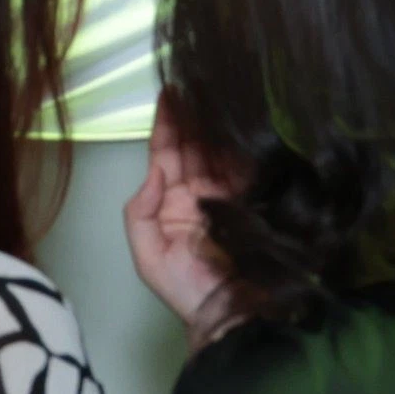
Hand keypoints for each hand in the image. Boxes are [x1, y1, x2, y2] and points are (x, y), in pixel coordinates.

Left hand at [126, 103, 247, 348]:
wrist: (231, 316)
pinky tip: (241, 117)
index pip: (166, 153)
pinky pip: (247, 162)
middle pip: (193, 143)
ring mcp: (228, 191)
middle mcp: (198, 190)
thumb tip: (154, 169)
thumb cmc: (187, 290)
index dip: (166, 123)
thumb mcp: (148, 257)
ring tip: (216, 87)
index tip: (168, 91)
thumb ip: (139, 213)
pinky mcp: (254, 195)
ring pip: (219, 147)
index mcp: (170, 201)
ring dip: (216, 119)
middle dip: (193, 111)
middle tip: (195, 77)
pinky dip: (244, 140)